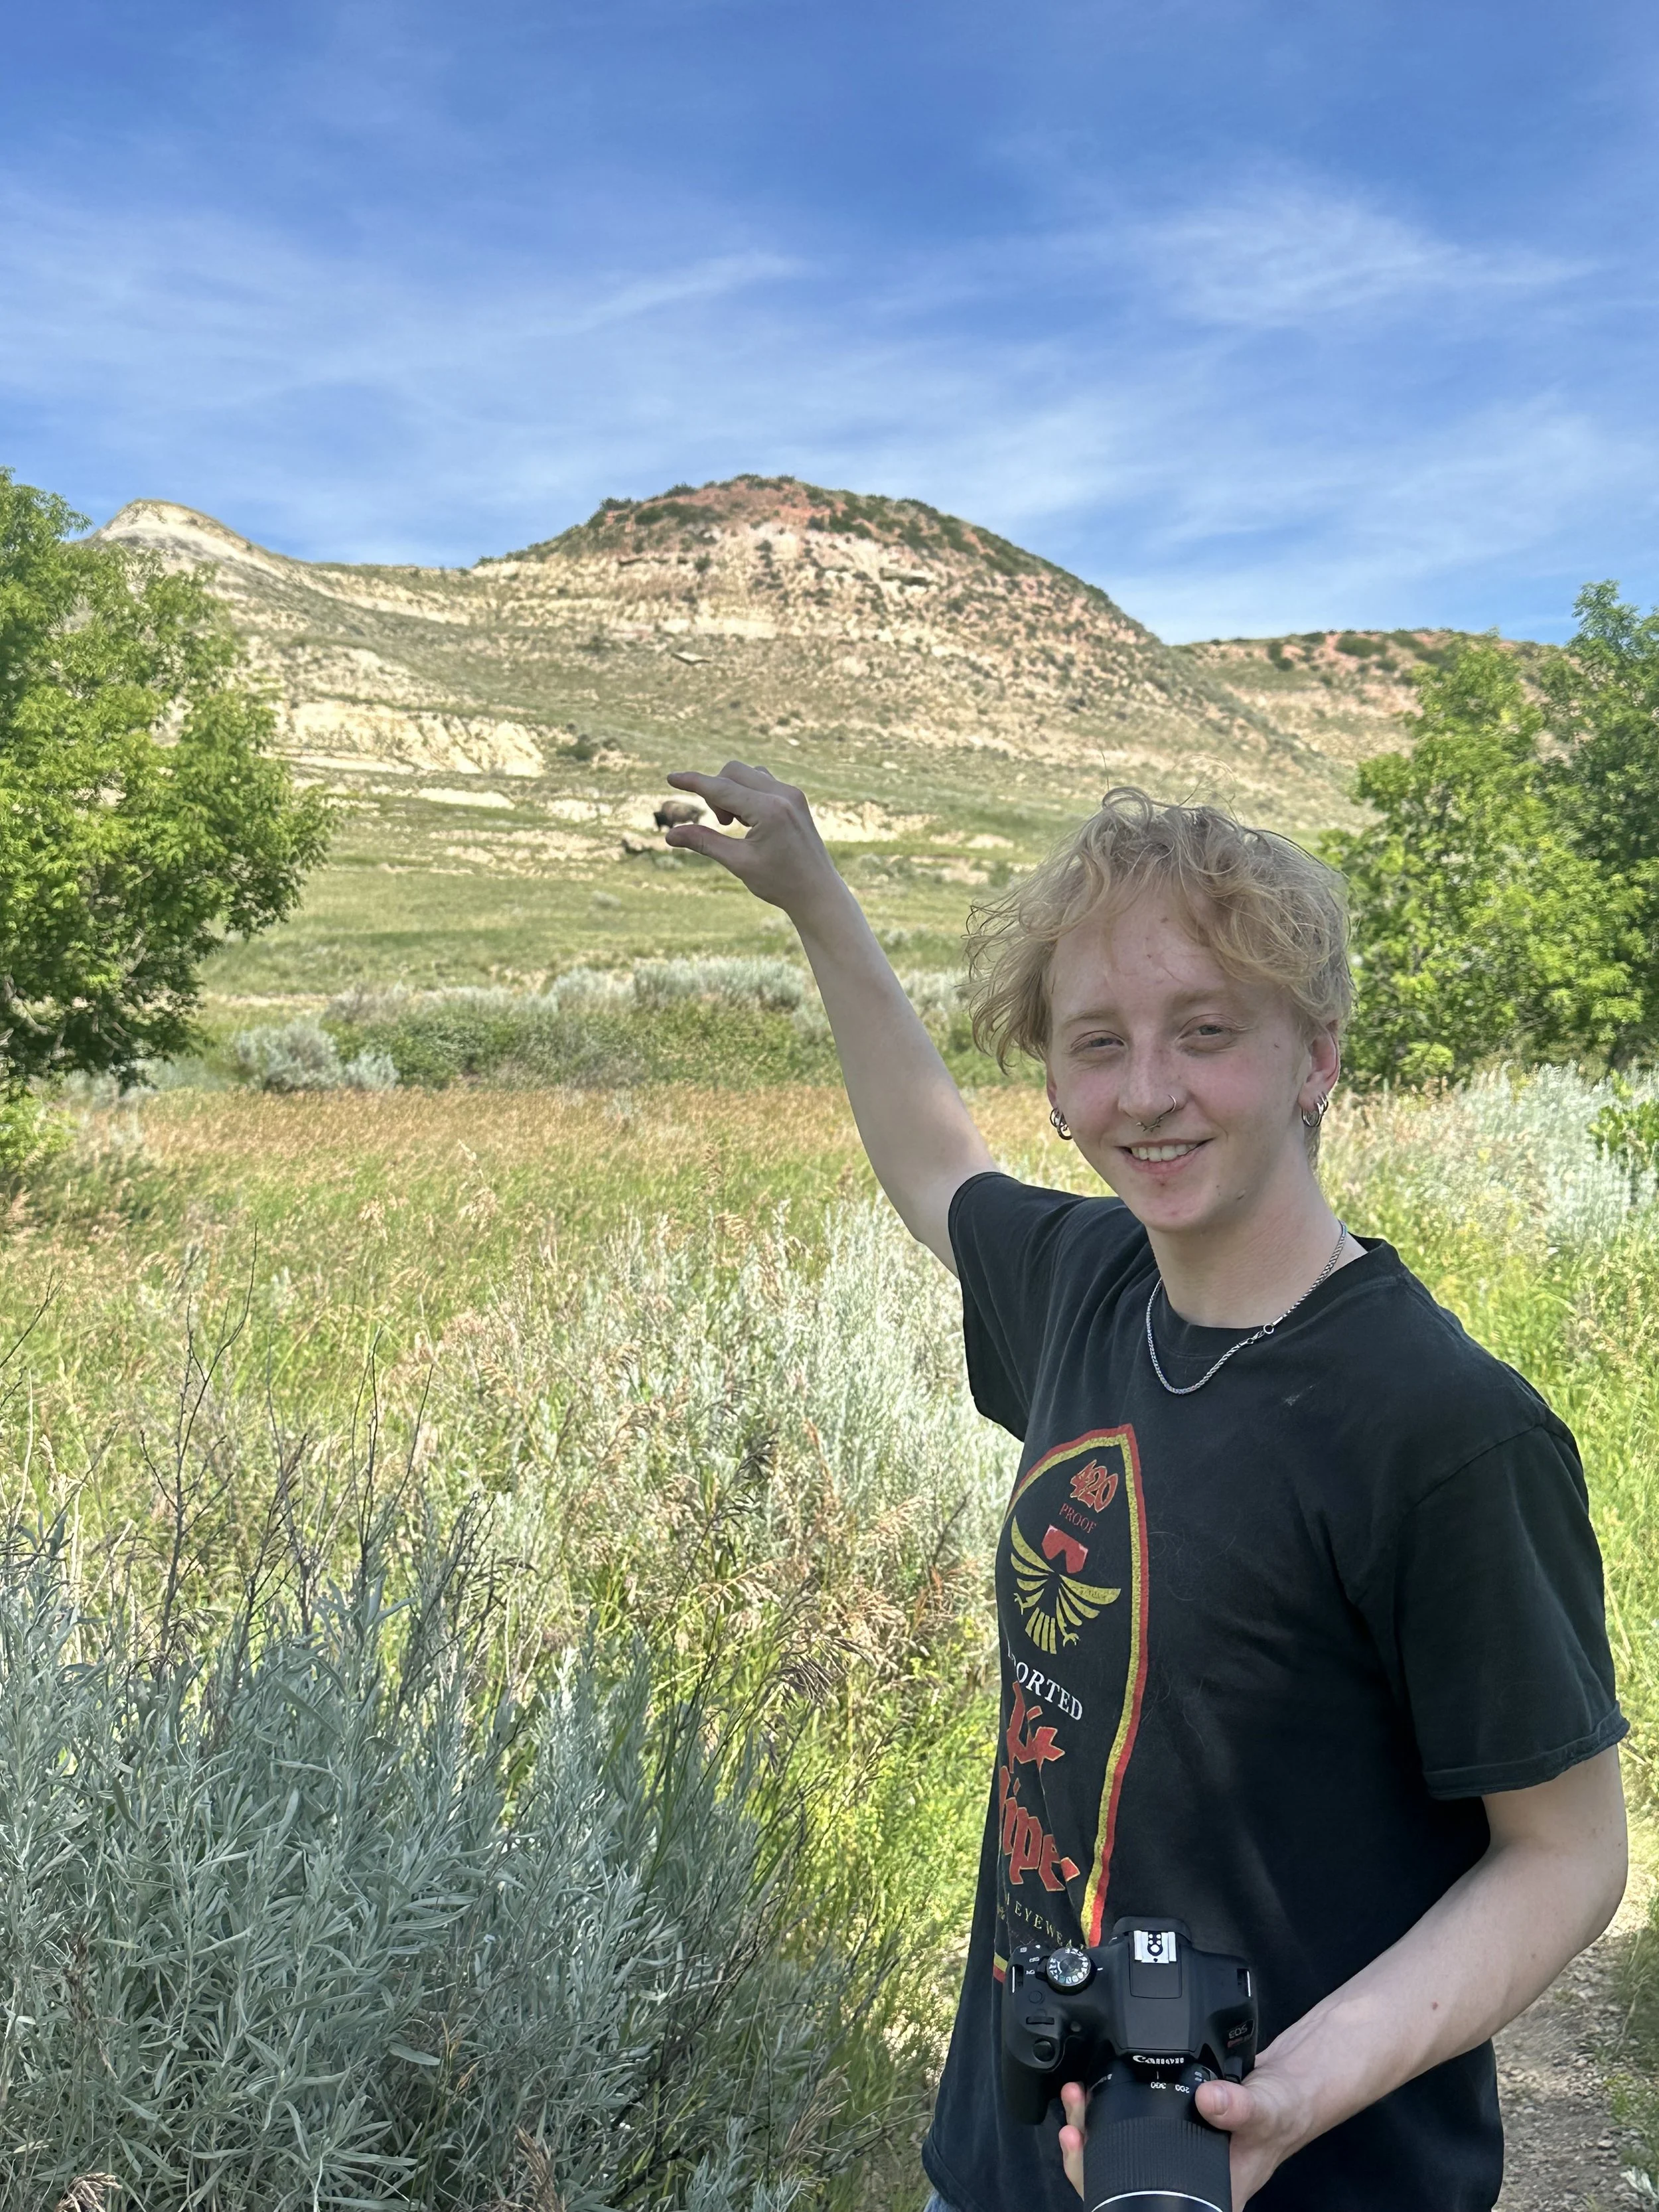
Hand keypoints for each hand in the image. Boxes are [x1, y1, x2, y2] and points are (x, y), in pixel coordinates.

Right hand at [660, 763, 840, 916]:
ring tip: (736, 824)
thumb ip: (704, 842)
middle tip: (722, 824)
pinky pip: (763, 782)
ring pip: (748, 774)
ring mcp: (792, 794)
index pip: (721, 788)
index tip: (671, 778)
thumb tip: (670, 835)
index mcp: (769, 810)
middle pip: (733, 771)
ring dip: (732, 791)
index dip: (693, 782)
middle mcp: (783, 795)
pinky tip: (750, 821)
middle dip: (716, 791)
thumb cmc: (780, 882)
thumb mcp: (739, 862)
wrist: (818, 893)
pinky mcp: (796, 799)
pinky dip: (747, 793)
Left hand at [1058, 2068, 1307, 2207]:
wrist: (1289, 2091)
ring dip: (1090, 2131)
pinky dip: (1106, 2113)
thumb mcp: (1265, 2110)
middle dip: (1086, 2156)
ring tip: (1075, 2100)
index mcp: (1206, 2196)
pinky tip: (1092, 2093)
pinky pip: (1129, 2129)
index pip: (1143, 2208)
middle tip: (1073, 2123)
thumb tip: (1210, 2101)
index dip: (1106, 2191)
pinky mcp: (1169, 2130)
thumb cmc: (1282, 2113)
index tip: (1082, 2157)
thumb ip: (1241, 2108)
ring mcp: (1174, 2157)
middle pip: (1121, 2184)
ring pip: (1119, 2156)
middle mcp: (1183, 2183)